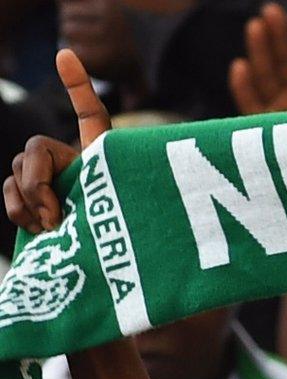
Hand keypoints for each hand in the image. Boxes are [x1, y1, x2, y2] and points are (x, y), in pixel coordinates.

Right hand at [4, 49, 109, 233]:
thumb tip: (74, 155)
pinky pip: (10, 191)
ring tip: (52, 228)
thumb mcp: (118, 212)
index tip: (65, 54)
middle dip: (38, 184)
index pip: (91, 115)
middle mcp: (72, 162)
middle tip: (57, 217)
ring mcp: (49, 180)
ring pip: (16, 172)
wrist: (109, 267)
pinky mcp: (32, 200)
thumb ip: (97, 189)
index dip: (78, 85)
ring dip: (29, 202)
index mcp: (101, 158)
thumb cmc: (125, 239)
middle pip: (35, 148)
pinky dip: (19, 211)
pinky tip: (39, 230)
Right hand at [229, 3, 286, 114]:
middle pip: (279, 66)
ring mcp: (271, 119)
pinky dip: (243, 89)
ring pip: (262, 81)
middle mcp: (286, 106)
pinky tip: (240, 66)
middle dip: (275, 38)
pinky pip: (249, 111)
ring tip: (257, 25)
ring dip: (258, 53)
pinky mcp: (260, 137)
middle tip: (270, 11)